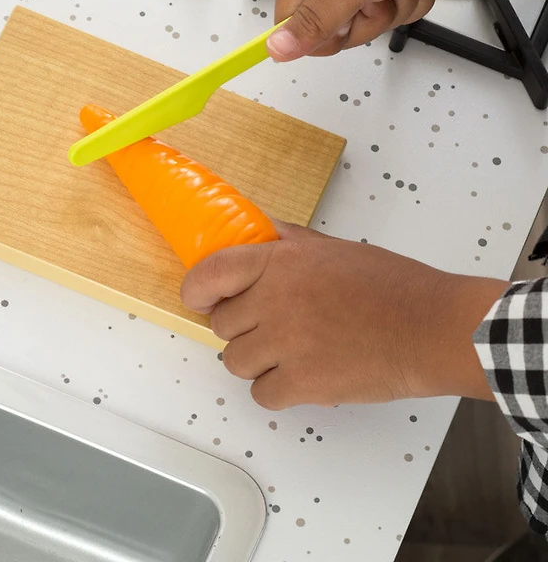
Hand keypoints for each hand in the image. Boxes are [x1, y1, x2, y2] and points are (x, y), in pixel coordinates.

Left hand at [180, 221, 506, 409]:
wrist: (431, 328)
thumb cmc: (393, 286)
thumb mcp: (333, 249)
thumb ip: (289, 242)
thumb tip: (261, 232)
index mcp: (280, 262)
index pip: (210, 274)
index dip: (196, 290)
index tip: (199, 298)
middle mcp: (275, 301)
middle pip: (221, 324)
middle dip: (239, 326)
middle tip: (267, 325)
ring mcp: (286, 344)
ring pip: (236, 361)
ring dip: (256, 359)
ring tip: (288, 352)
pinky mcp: (303, 384)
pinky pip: (261, 394)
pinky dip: (277, 390)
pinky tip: (301, 376)